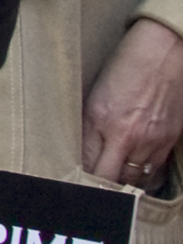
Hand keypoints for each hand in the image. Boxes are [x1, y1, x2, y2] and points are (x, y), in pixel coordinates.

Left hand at [83, 20, 182, 186]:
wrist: (165, 52)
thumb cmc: (125, 68)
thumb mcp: (95, 96)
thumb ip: (88, 128)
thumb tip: (81, 154)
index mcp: (102, 121)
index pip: (86, 164)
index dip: (79, 178)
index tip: (73, 185)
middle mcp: (128, 136)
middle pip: (110, 179)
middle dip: (99, 187)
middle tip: (90, 191)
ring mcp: (152, 141)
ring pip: (134, 180)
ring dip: (121, 184)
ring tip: (110, 187)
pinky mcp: (170, 141)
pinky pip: (154, 171)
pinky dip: (142, 176)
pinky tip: (134, 176)